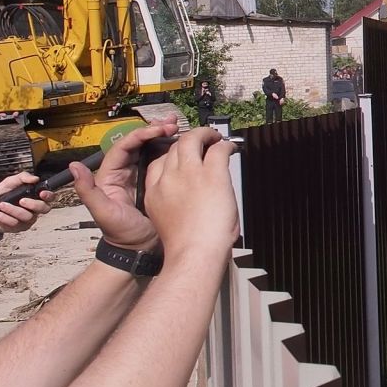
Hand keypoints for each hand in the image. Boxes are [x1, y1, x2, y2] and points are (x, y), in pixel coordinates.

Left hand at [0, 172, 50, 235]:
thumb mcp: (8, 182)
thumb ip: (22, 177)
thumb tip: (35, 178)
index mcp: (35, 197)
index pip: (49, 197)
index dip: (49, 196)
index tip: (42, 193)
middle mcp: (34, 209)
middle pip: (44, 209)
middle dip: (33, 204)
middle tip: (21, 200)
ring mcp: (28, 220)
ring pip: (27, 216)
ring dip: (13, 210)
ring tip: (1, 205)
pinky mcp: (19, 228)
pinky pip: (15, 223)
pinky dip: (4, 217)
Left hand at [68, 122, 173, 250]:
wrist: (139, 251)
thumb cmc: (119, 234)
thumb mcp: (102, 212)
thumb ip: (87, 190)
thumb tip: (74, 166)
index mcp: (111, 175)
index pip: (124, 146)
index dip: (141, 135)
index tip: (158, 130)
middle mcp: (126, 172)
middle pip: (139, 143)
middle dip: (154, 130)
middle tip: (172, 122)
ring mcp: (143, 177)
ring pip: (152, 149)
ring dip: (165, 136)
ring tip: (178, 126)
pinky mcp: (157, 182)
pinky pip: (164, 162)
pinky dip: (173, 151)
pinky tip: (184, 144)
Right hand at [144, 127, 239, 263]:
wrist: (195, 252)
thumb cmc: (187, 245)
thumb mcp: (170, 220)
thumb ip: (176, 202)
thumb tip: (194, 196)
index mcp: (155, 192)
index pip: (158, 164)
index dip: (171, 157)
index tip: (183, 159)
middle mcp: (168, 178)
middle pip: (174, 148)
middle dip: (187, 141)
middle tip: (202, 141)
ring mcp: (188, 173)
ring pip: (192, 140)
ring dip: (205, 134)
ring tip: (215, 136)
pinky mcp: (211, 173)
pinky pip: (218, 149)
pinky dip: (226, 145)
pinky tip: (231, 147)